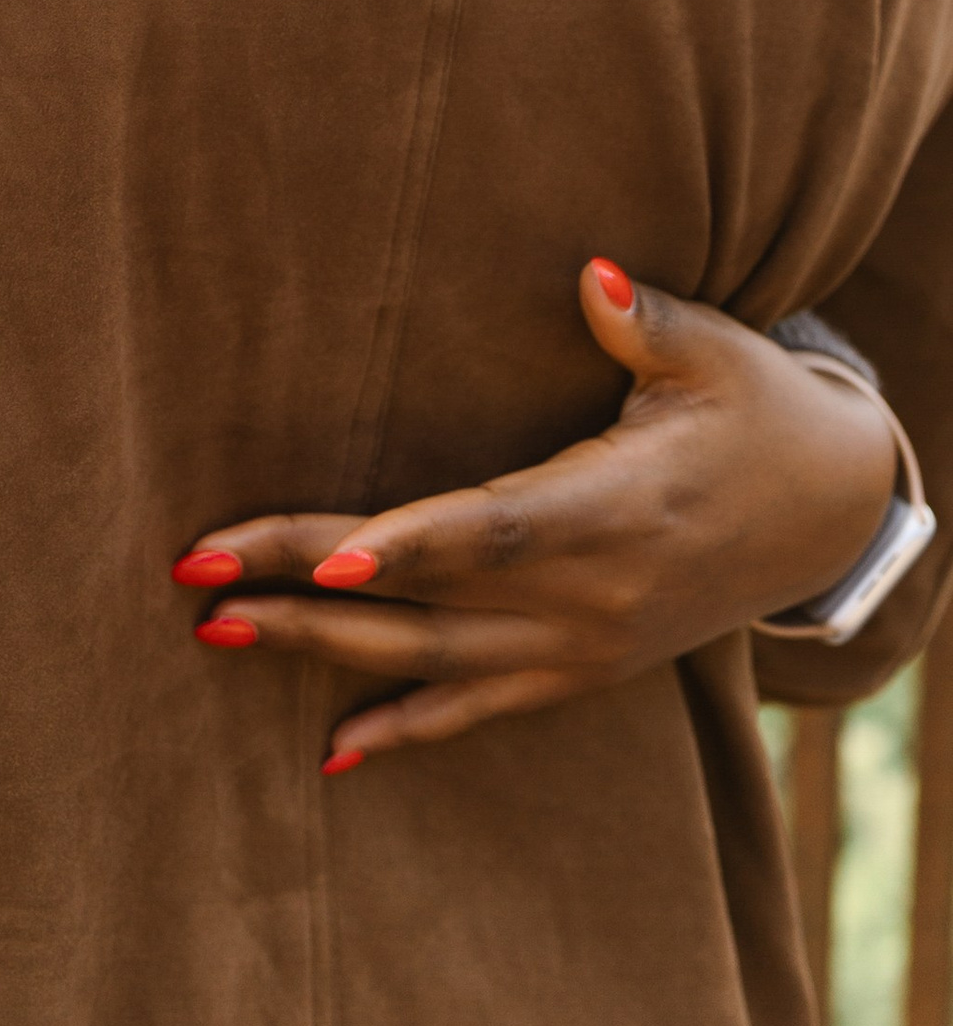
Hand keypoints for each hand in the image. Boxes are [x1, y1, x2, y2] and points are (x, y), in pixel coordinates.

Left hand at [174, 261, 900, 770]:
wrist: (829, 512)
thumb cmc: (755, 410)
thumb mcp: (717, 356)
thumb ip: (646, 321)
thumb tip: (594, 277)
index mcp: (618, 508)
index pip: (495, 532)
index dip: (411, 545)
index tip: (328, 557)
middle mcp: (594, 597)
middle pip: (429, 599)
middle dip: (306, 590)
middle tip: (197, 579)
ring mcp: (586, 647)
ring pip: (433, 662)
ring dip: (322, 653)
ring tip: (216, 633)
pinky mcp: (584, 672)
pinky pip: (481, 710)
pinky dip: (406, 730)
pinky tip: (332, 749)